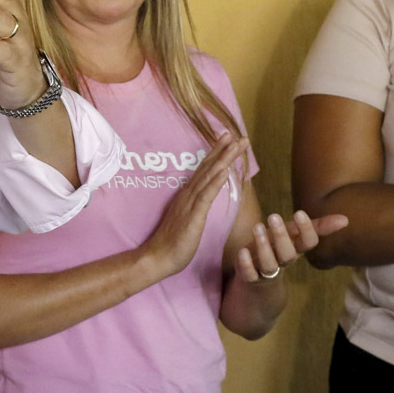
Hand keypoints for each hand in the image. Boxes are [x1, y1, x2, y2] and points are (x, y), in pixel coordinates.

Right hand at [138, 138, 250, 278]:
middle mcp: (187, 194)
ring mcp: (189, 203)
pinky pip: (206, 195)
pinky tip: (225, 171)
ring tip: (235, 145)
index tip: (227, 140)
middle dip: (222, 150)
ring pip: (209, 176)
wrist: (158, 258)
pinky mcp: (193, 215)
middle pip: (207, 168)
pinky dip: (216, 181)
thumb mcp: (188, 221)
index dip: (215, 154)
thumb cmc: (173, 244)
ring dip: (223, 159)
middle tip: (235, 134)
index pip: (203, 171)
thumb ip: (195, 208)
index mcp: (187, 196)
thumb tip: (203, 200)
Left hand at [233, 209, 347, 283]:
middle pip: (288, 254)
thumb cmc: (278, 249)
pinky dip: (246, 265)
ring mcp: (267, 272)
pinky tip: (242, 252)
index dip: (307, 230)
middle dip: (282, 236)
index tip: (299, 213)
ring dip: (264, 247)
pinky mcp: (250, 278)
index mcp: (296, 249)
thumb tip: (346, 219)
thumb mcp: (294, 236)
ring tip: (257, 227)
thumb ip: (317, 227)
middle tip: (273, 216)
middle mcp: (283, 261)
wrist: (259, 280)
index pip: (308, 243)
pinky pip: (250, 275)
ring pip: (270, 265)